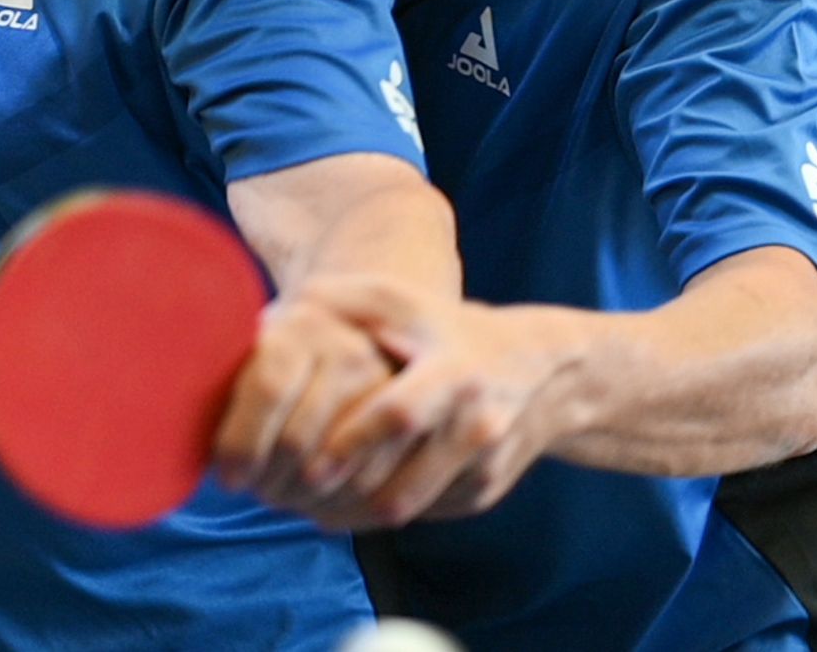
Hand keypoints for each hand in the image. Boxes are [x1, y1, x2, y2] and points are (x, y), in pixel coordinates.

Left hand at [212, 295, 395, 512]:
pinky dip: (337, 510)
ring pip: (335, 472)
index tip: (228, 480)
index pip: (269, 387)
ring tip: (283, 496)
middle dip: (269, 482)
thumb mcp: (257, 348)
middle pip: (298, 440)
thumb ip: (225, 374)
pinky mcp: (411, 424)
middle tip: (256, 492)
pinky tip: (317, 505)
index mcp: (301, 322)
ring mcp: (385, 386)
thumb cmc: (286, 359)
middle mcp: (347, 347)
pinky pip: (373, 488)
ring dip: (300, 501)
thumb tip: (166, 417)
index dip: (242, 443)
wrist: (376, 338)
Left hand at [293, 277, 583, 529]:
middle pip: (401, 480)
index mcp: (453, 372)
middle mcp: (475, 422)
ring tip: (304, 507)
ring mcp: (481, 464)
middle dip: (338, 495)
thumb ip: (341, 301)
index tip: (308, 465)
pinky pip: (419, 515)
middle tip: (288, 498)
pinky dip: (376, 515)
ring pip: (406, 509)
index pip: (400, 414)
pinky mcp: (482, 492)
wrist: (544, 370)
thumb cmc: (450, 330)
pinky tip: (343, 503)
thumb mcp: (405, 302)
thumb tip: (273, 318)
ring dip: (349, 515)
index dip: (351, 441)